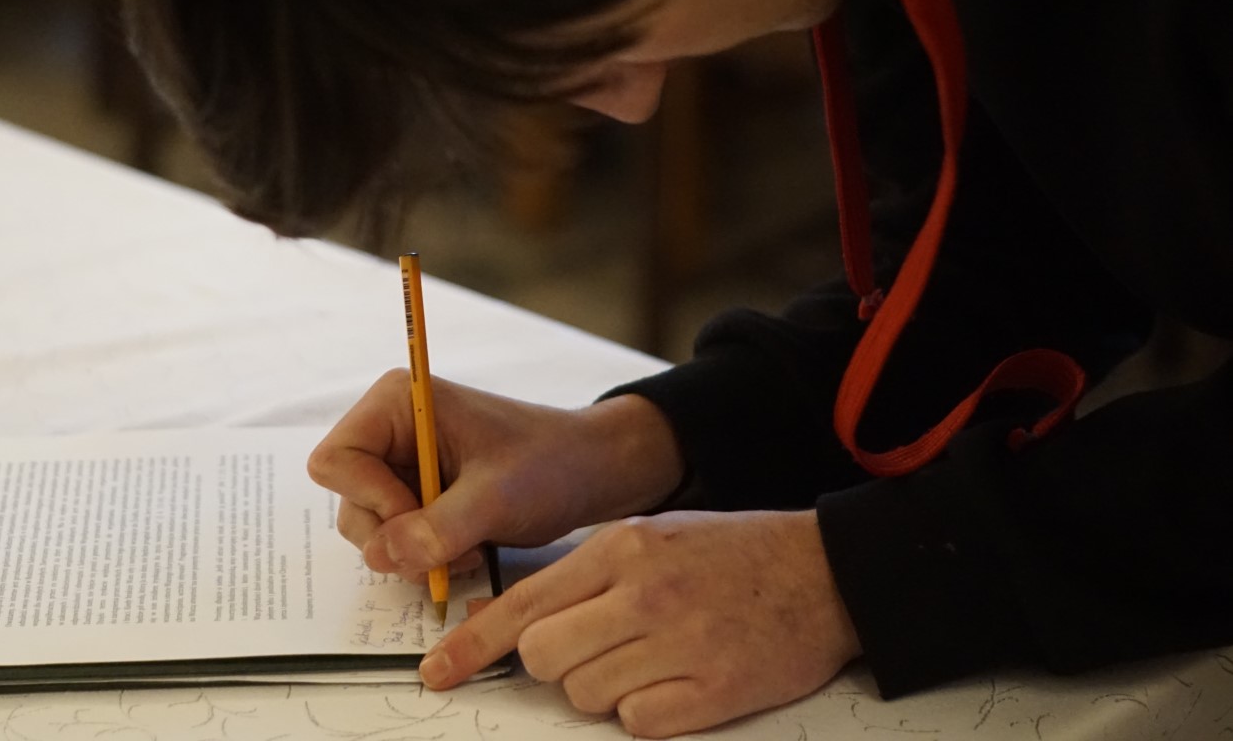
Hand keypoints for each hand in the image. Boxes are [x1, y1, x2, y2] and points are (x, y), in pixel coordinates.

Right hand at [307, 371, 681, 578]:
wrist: (590, 473)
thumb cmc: (549, 464)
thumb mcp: (496, 497)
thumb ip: (437, 528)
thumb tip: (382, 555)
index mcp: (398, 404)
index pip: (336, 461)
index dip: (371, 499)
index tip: (421, 517)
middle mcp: (390, 432)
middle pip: (349, 502)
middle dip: (398, 535)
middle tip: (451, 545)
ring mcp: (402, 468)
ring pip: (371, 531)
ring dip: (417, 553)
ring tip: (470, 546)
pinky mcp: (417, 498)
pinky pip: (397, 542)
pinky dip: (428, 557)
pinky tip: (470, 549)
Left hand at [419, 509, 860, 737]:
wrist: (823, 572)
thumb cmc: (728, 553)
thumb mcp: (646, 537)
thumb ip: (574, 577)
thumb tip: (498, 618)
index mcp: (621, 549)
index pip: (523, 605)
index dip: (471, 646)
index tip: (437, 672)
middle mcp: (644, 595)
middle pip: (545, 657)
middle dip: (554, 663)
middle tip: (596, 646)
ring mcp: (680, 645)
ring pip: (586, 694)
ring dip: (603, 687)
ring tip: (650, 655)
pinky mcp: (713, 693)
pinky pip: (637, 724)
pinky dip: (646, 711)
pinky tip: (676, 679)